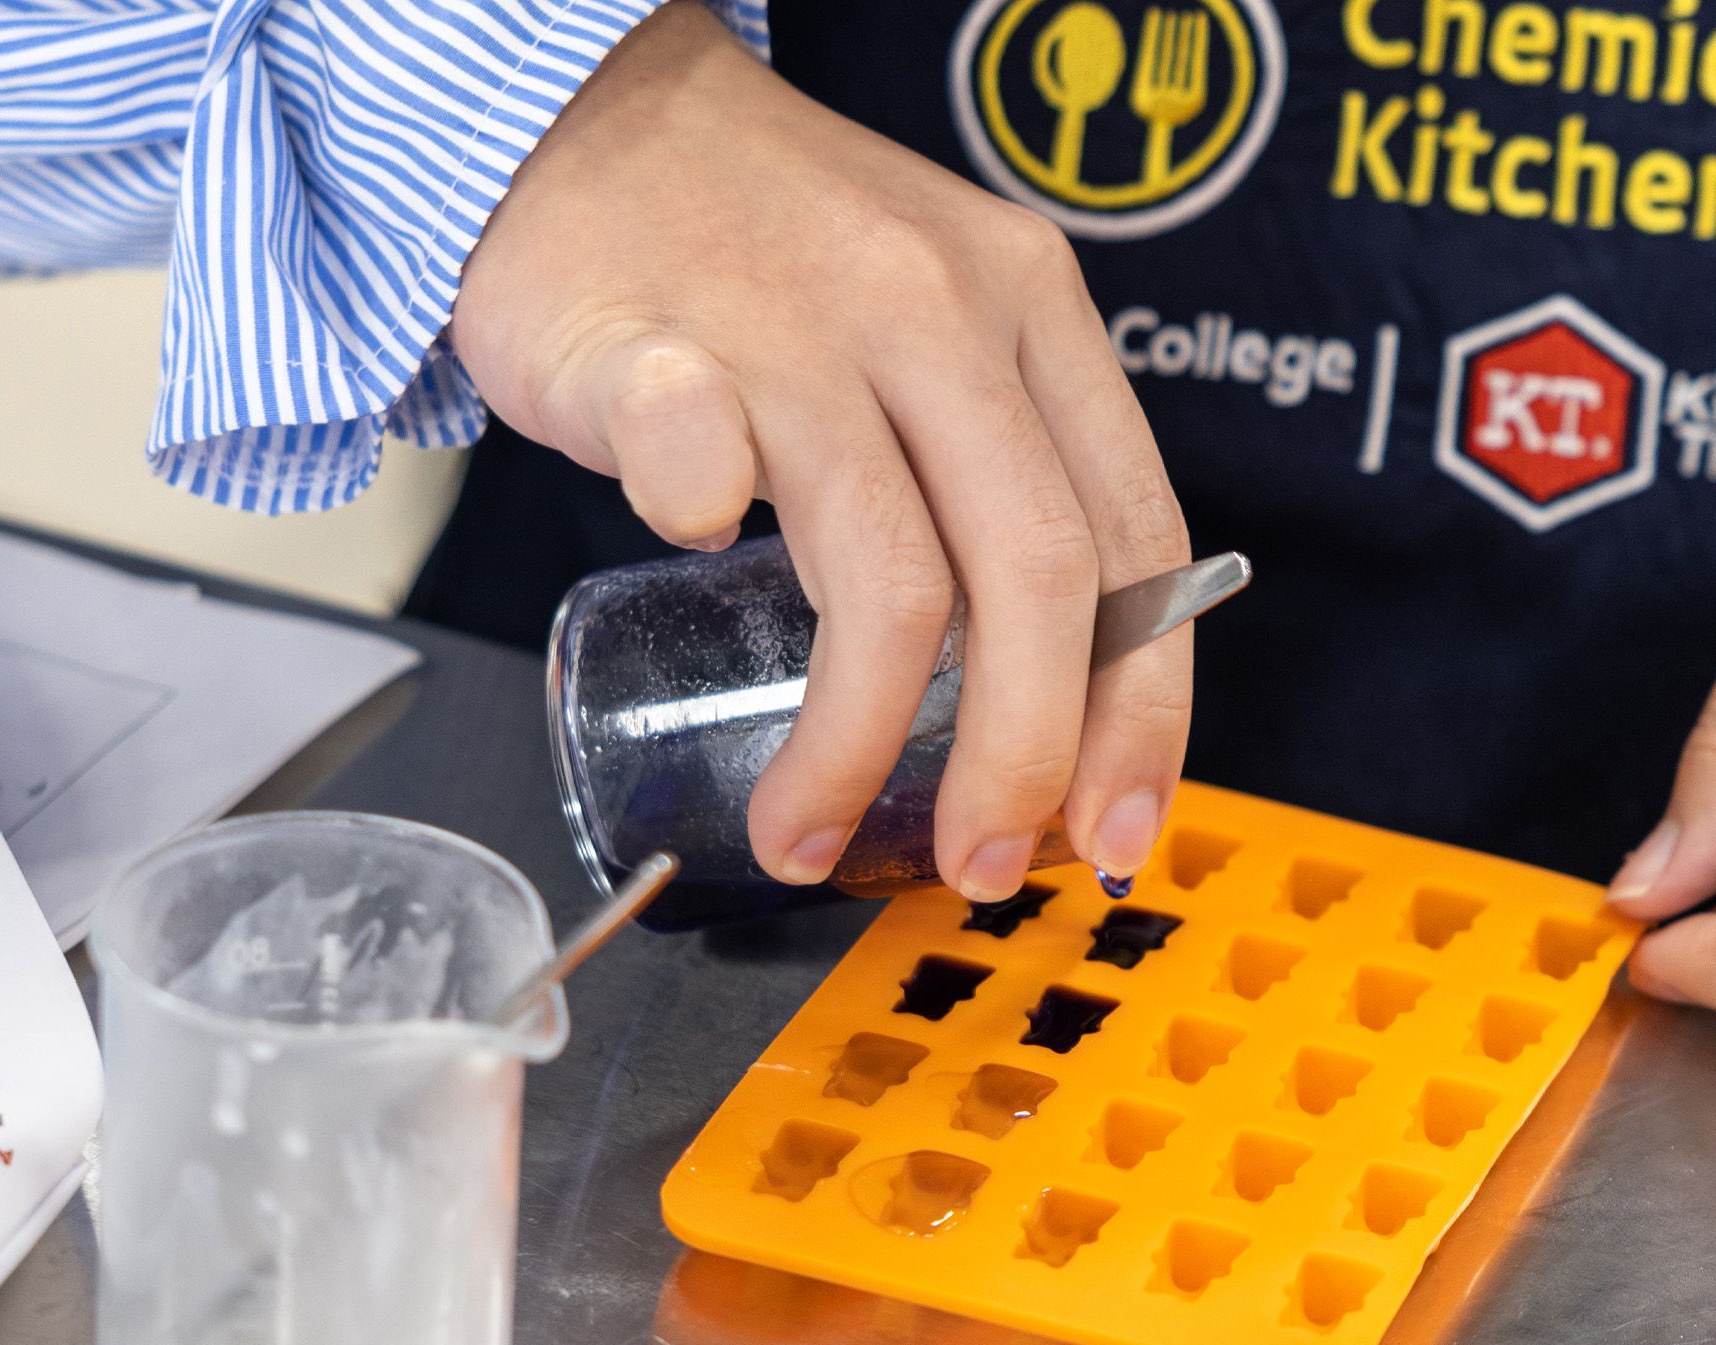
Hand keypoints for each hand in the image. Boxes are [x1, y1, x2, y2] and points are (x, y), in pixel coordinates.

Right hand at [452, 1, 1189, 897]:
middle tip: (974, 865)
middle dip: (1017, 759)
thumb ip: (998, 485)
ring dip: (852, 741)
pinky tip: (692, 556)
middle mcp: (940, 310)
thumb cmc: (760, 258)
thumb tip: (1050, 713)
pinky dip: (697, 527)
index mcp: (1036, 315)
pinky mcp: (652, 336)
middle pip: (1034, 577)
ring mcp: (798, 319)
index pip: (1140, 542)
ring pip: (887, 575)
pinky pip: (694, 460)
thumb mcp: (939, 332)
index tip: (1116, 827)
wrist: (571, 109)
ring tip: (806, 828)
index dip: (1145, 708)